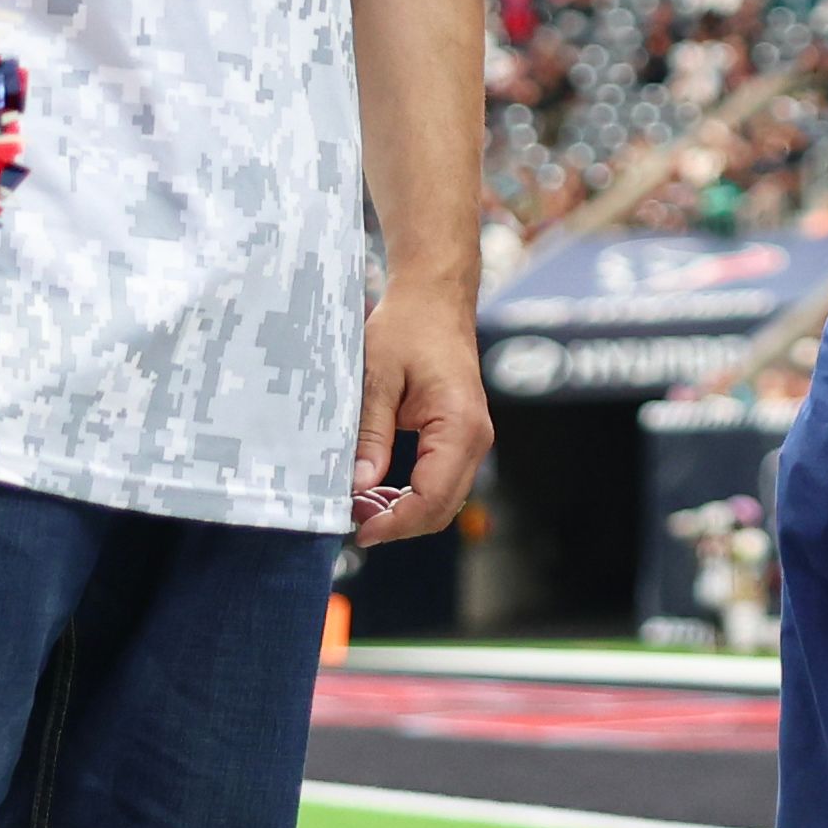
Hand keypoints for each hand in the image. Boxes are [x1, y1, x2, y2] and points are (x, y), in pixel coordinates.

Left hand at [348, 280, 489, 546]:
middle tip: (352, 519)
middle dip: (398, 523)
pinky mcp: (461, 438)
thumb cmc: (408, 327)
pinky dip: (412, 494)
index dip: (396, 523)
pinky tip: (378, 488)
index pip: (433, 498)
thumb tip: (359, 486)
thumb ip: (370, 433)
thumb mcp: (376, 376)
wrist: (435, 298)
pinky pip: (441, 481)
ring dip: (403, 511)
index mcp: (459, 425)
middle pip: (442, 509)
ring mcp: (473, 439)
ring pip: (443, 499)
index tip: (359, 529)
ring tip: (360, 504)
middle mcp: (476, 438)